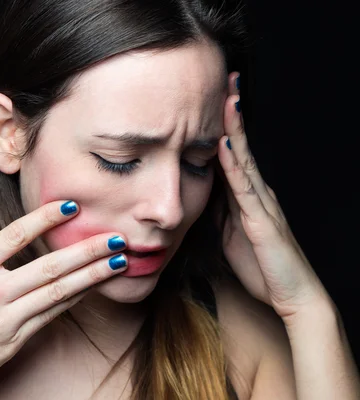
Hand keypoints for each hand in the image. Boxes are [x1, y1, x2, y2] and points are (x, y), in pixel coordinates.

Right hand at [0, 200, 128, 399]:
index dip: (45, 218)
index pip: (14, 235)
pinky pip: (51, 316)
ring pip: (58, 293)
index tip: (72, 206)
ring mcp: (6, 319)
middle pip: (49, 266)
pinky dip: (75, 299)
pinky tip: (94, 287)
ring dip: (92, 275)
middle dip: (87, 250)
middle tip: (116, 236)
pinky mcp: (14, 341)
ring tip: (120, 260)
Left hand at [216, 72, 329, 320]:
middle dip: (233, 115)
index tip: (214, 98)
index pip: (233, 154)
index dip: (224, 126)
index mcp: (248, 197)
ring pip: (244, 159)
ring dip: (234, 129)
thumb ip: (220, 212)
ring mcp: (262, 204)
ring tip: (227, 98)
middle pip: (241, 147)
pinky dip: (233, 164)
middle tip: (227, 81)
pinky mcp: (262, 221)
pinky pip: (244, 188)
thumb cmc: (263, 267)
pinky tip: (223, 144)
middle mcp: (258, 193)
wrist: (292, 296)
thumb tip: (201, 195)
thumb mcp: (230, 234)